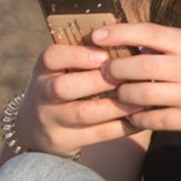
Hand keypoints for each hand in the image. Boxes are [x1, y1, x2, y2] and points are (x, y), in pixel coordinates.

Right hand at [18, 40, 135, 154]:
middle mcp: (42, 94)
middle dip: (98, 81)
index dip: (77, 55)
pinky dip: (123, 126)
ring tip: (141, 97)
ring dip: (116, 105)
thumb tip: (129, 40)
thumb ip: (86, 56)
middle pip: (64, 87)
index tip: (104, 55)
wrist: (39, 126)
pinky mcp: (65, 140)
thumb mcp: (62, 68)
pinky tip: (141, 118)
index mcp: (43, 69)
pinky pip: (98, 134)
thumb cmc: (63, 84)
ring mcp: (51, 119)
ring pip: (84, 113)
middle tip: (127, 76)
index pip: (51, 57)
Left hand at [96, 23, 180, 142]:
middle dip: (116, 70)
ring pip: (143, 94)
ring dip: (124, 96)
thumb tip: (138, 42)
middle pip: (140, 66)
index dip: (119, 33)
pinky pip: (155, 119)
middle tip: (104, 72)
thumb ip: (175, 45)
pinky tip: (133, 117)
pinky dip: (138, 118)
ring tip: (117, 95)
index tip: (96, 36)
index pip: (150, 33)